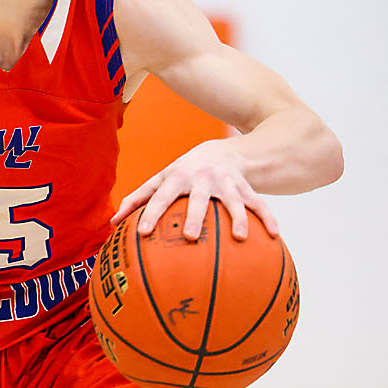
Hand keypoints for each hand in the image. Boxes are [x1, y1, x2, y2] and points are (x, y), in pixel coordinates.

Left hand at [112, 139, 278, 240]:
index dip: (150, 212)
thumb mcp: (162, 179)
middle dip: (193, 215)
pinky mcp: (247, 187)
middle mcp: (202, 179)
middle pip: (197, 198)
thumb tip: (111, 223)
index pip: (160, 196)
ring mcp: (227, 182)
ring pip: (233, 200)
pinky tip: (275, 235)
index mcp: (178, 177)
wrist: (225, 150)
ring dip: (238, 218)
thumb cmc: (185, 172)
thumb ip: (138, 199)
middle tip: (189, 236)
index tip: (141, 231)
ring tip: (241, 237)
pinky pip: (259, 203)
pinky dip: (268, 218)